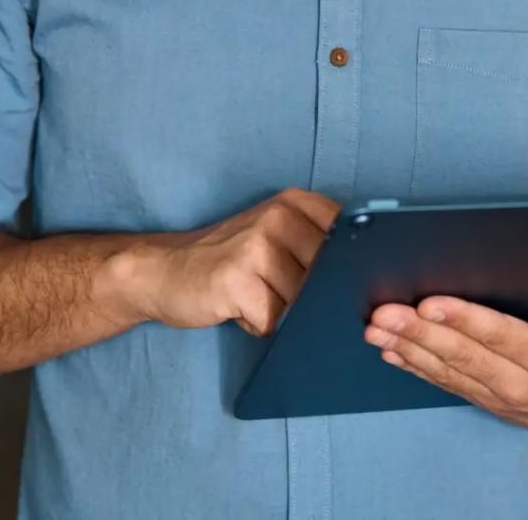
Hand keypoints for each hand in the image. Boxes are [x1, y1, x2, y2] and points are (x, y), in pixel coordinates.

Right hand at [118, 188, 340, 336]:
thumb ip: (317, 247)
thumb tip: (364, 282)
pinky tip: (239, 309)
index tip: (334, 284)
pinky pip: (273, 320)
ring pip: (303, 302)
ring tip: (254, 298)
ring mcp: (258, 245)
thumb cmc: (229, 261)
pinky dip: (259, 325)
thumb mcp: (277, 237)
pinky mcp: (237, 279)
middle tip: (278, 294)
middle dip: (311, 298)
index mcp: (296, 202)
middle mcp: (280, 216)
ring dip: (282, 314)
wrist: (163, 270)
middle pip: (329, 276)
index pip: (351, 240)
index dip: (348, 270)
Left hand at [364, 247, 527, 438]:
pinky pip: (443, 383)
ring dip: (408, 349)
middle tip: (386, 312)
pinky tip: (389, 349)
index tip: (431, 302)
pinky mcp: (482, 399)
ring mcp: (497, 396)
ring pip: (446, 371)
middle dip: (421, 333)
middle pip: (464, 356)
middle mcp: (520, 383)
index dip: (466, 321)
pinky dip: (413, 367)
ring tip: (376, 327)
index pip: (502, 337)